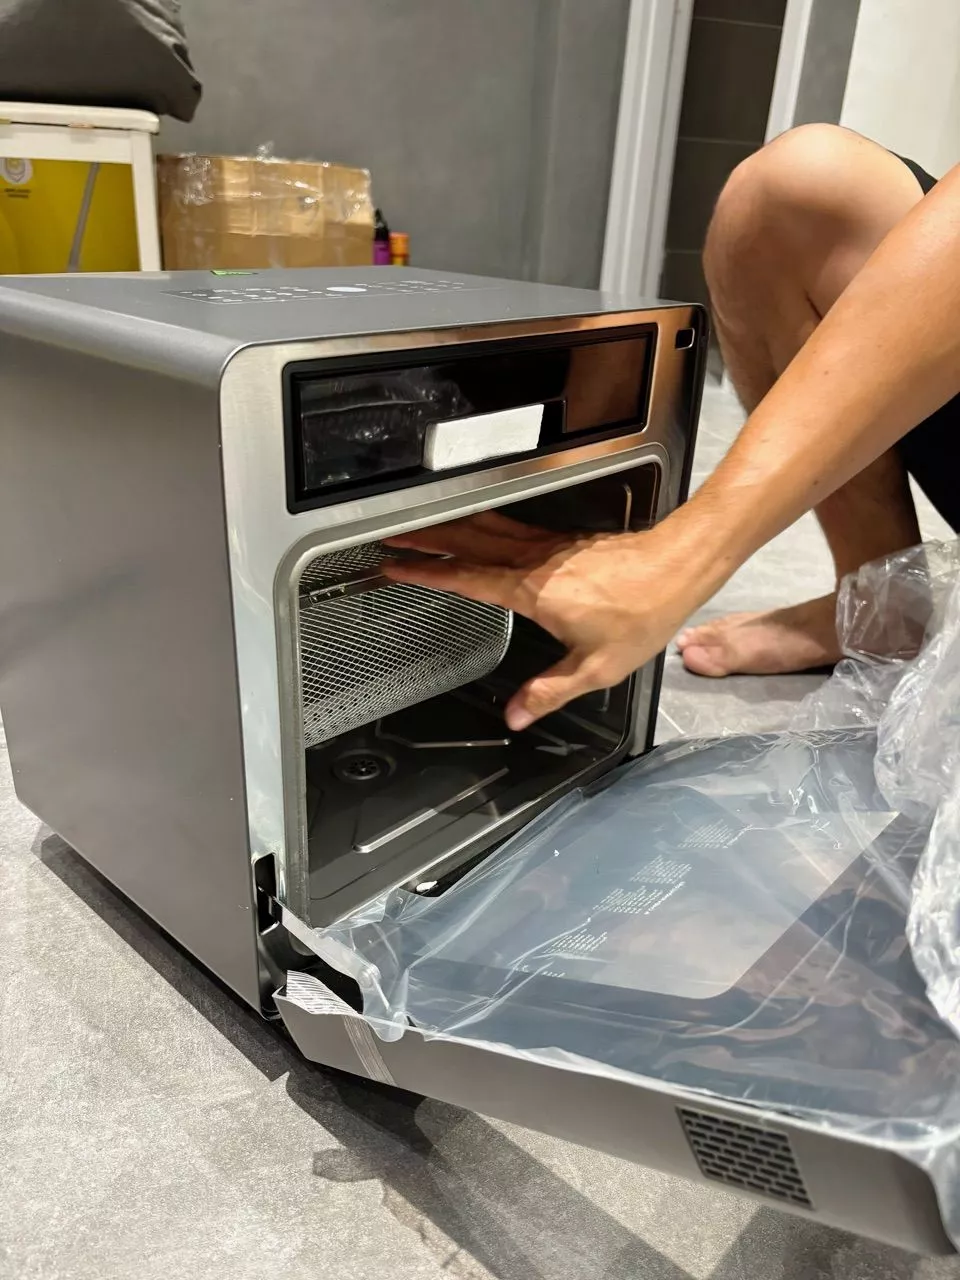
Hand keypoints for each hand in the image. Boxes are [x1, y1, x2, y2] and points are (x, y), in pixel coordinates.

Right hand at [382, 512, 700, 729]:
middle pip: (467, 543)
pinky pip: (511, 529)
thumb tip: (516, 715)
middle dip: (425, 538)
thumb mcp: (596, 668)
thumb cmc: (643, 613)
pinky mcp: (563, 542)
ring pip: (487, 529)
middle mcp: (534, 562)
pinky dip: (484, 524)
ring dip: (450, 526)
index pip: (466, 578)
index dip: (426, 572)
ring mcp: (548, 547)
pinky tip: (479, 525)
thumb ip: (549, 691)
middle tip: (390, 535)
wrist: (678, 567)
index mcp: (532, 592)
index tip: (394, 566)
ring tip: (421, 525)